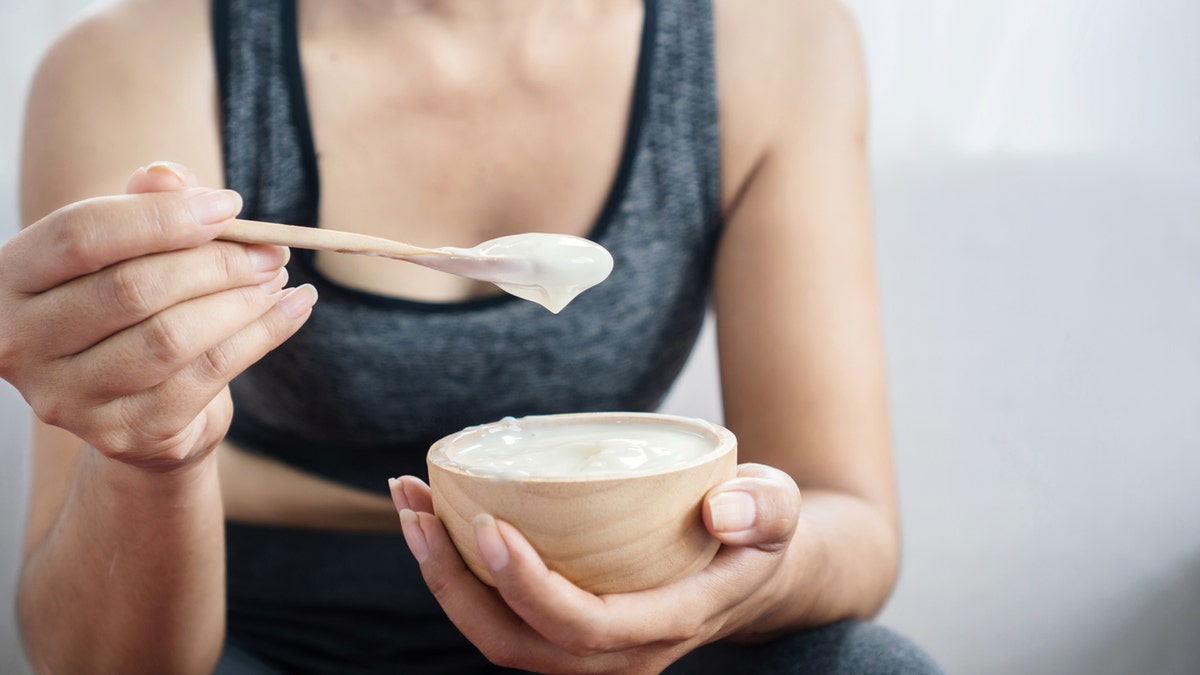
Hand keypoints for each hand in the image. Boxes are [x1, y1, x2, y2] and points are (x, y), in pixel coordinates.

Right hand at [0, 162, 316, 471]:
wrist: (138, 410)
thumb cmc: (129, 310)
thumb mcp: (130, 251)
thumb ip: (145, 207)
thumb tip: (169, 176)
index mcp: (9, 280)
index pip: (80, 235)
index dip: (162, 217)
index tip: (231, 206)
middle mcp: (22, 343)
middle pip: (132, 289)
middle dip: (216, 263)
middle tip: (271, 249)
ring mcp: (68, 398)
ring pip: (171, 337)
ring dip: (241, 301)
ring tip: (277, 277)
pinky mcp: (123, 433)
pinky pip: (207, 375)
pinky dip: (263, 336)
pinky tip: (293, 309)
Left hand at [389, 463, 800, 673]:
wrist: (750, 568)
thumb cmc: (755, 531)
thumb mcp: (779, 510)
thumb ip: (764, 507)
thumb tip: (722, 512)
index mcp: (669, 622)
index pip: (585, 626)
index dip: (529, 586)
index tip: (489, 524)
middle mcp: (620, 652)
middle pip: (518, 645)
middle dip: (455, 582)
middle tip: (418, 508)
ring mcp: (587, 647)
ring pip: (497, 637)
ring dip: (441, 577)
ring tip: (409, 506)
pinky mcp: (564, 626)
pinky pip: (498, 616)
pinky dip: (456, 572)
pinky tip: (432, 516)